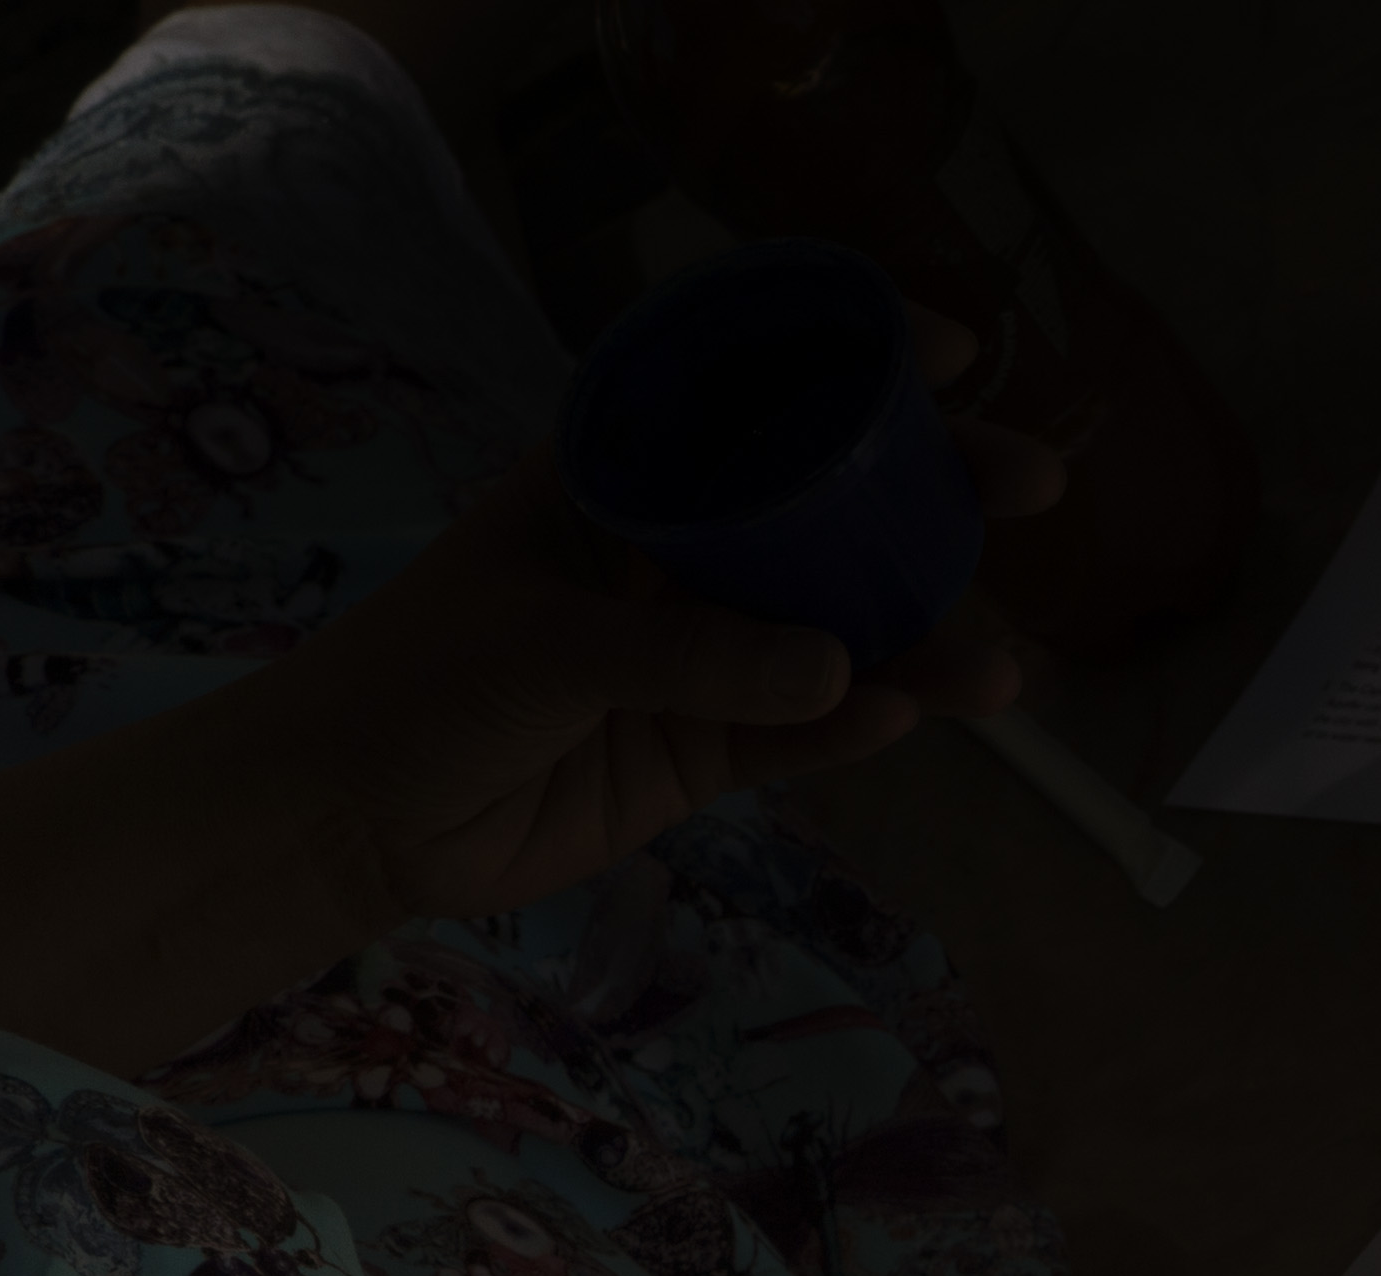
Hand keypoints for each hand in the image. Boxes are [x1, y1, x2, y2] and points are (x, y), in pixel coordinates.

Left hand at [0, 311, 1061, 1075]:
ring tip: (998, 669)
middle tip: (1031, 485)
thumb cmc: (414, 686)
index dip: (846, 363)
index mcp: (618, 478)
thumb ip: (691, 658)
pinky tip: (911, 720)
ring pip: (837, 633)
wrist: (349, 820)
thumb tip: (841, 673)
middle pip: (824, 509)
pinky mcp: (702, 751)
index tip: (945, 351)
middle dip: (931, 498)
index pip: (743, 395)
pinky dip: (856, 731)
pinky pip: (802, 735)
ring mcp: (696, 654)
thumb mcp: (544, 646)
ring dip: (921, 643)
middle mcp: (672, 554)